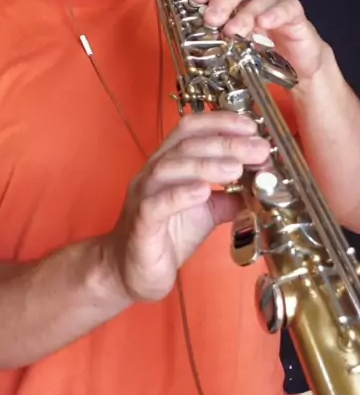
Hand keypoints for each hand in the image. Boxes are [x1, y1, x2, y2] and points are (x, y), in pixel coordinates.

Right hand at [105, 112, 269, 301]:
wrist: (132, 272)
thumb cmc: (167, 236)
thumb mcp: (207, 212)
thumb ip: (231, 197)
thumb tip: (263, 185)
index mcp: (168, 164)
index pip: (190, 129)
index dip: (220, 122)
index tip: (251, 126)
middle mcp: (153, 173)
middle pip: (186, 145)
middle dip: (226, 144)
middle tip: (258, 150)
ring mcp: (143, 196)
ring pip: (170, 169)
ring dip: (206, 165)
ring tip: (237, 168)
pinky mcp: (140, 223)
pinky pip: (156, 203)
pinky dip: (180, 195)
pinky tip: (203, 192)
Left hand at [190, 0, 328, 81]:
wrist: (295, 70)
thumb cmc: (256, 54)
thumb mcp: (226, 46)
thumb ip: (208, 37)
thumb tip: (183, 40)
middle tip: (212, 19)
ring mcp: (273, 3)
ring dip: (245, 13)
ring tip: (233, 32)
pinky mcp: (294, 17)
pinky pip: (287, 7)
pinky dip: (275, 14)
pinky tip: (264, 24)